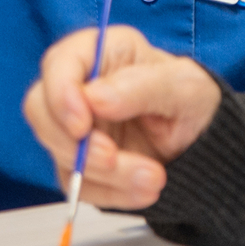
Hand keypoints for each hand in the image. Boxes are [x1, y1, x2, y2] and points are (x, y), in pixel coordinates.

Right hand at [20, 25, 219, 209]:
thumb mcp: (183, 87)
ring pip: (58, 153)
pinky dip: (110, 194)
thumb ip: (141, 87)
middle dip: (73, 143)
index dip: (61, 94)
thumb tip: (95, 98)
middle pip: (40, 110)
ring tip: (153, 178)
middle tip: (112, 159)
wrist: (204, 143)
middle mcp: (82, 87)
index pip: (59, 63)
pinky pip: (78, 185)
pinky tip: (143, 189)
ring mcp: (77, 128)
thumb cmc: (193, 101)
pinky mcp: (81, 163)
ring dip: (103, 175)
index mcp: (103, 52)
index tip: (82, 125)